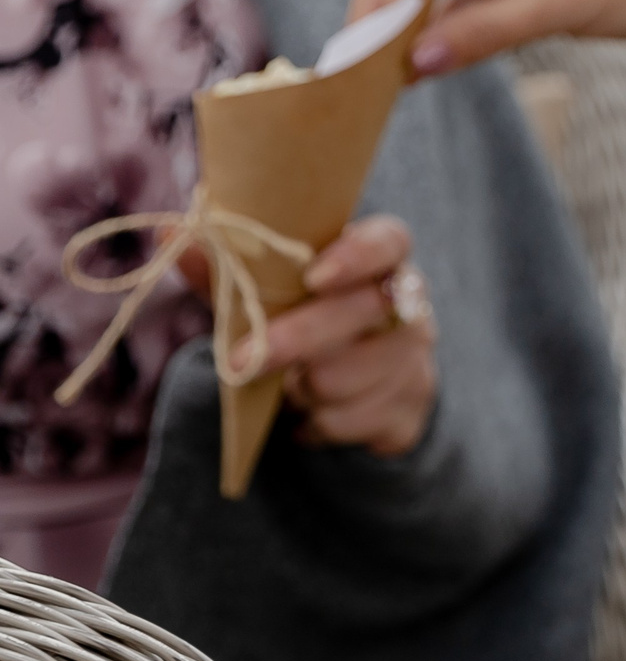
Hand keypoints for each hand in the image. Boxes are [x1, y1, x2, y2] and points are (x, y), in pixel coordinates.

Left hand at [231, 216, 439, 457]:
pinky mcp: (412, 409)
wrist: (356, 390)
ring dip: (304, 389)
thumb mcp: (268, 292)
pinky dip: (320, 424)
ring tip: (292, 387)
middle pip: (361, 312)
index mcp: (380, 260)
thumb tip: (173, 236)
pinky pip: (356, 421)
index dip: (357, 255)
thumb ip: (229, 267)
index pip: (389, 241)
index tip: (313, 276)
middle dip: (297, 340)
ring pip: (352, 376)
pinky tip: (312, 415)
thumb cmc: (304, 323)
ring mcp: (415, 358)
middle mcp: (409, 304)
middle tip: (240, 362)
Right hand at [348, 0, 625, 76]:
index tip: (365, 44)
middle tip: (351, 67)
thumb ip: (490, 32)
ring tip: (369, 75)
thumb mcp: (566, 6)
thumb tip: (416, 65)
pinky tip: (409, 72)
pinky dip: (429, 34)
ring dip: (397, 23)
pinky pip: (448, 2)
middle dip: (378, 7)